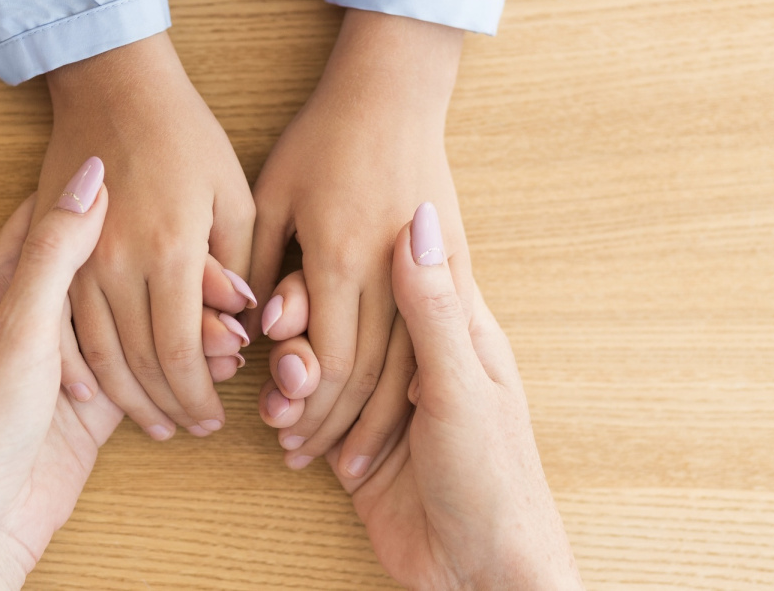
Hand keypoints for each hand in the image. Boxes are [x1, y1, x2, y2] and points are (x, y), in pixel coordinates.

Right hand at [42, 32, 255, 439]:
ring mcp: (75, 260)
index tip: (215, 420)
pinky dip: (78, 371)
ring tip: (156, 422)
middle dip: (168, 406)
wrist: (111, 86)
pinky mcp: (50, 254)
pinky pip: (59, 329)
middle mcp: (115, 263)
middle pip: (138, 363)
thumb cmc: (183, 136)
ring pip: (97, 355)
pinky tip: (96, 397)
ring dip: (127, 397)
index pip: (180, 351)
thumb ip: (239, 265)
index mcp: (168, 249)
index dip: (197, 394)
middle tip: (191, 429)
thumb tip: (244, 329)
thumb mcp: (233, 193)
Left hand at [249, 10, 474, 467]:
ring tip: (346, 456)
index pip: (326, 358)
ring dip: (374, 416)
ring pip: (406, 365)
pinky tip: (395, 412)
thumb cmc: (323, 139)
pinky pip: (436, 339)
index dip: (303, 405)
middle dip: (333, 424)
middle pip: (366, 373)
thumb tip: (256, 331)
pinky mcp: (458, 262)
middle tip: (305, 456)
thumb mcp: (273, 194)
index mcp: (339, 253)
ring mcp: (431, 266)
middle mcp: (388, 267)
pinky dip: (412, 381)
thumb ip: (262, 264)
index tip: (280, 432)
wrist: (396, 90)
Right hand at [267, 203, 581, 589]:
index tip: (294, 281)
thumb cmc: (493, 476)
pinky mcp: (355, 444)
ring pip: (320, 364)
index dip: (334, 272)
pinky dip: (290, 416)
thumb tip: (420, 217)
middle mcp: (413, 358)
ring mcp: (381, 402)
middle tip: (281, 353)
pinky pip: (311, 414)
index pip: (384, 276)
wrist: (482, 572)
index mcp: (452, 330)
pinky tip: (279, 428)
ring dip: (292, 378)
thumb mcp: (460, 386)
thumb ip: (431, 307)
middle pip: (342, 317)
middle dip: (303, 332)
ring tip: (279, 402)